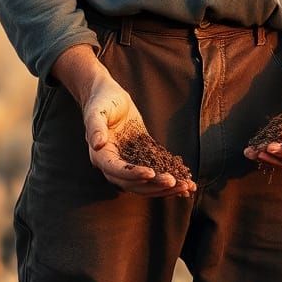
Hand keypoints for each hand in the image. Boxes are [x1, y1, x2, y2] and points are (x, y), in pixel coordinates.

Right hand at [82, 73, 196, 196]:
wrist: (109, 94)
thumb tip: (97, 144)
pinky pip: (155, 170)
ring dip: (164, 187)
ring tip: (185, 186)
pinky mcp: (141, 155)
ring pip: (145, 183)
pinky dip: (168, 178)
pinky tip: (185, 183)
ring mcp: (128, 161)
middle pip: (133, 183)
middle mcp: (114, 164)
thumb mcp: (97, 111)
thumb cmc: (101, 101)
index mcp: (101, 155)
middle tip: (174, 183)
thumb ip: (95, 127)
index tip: (151, 174)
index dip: (133, 174)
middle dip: (154, 185)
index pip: (117, 170)